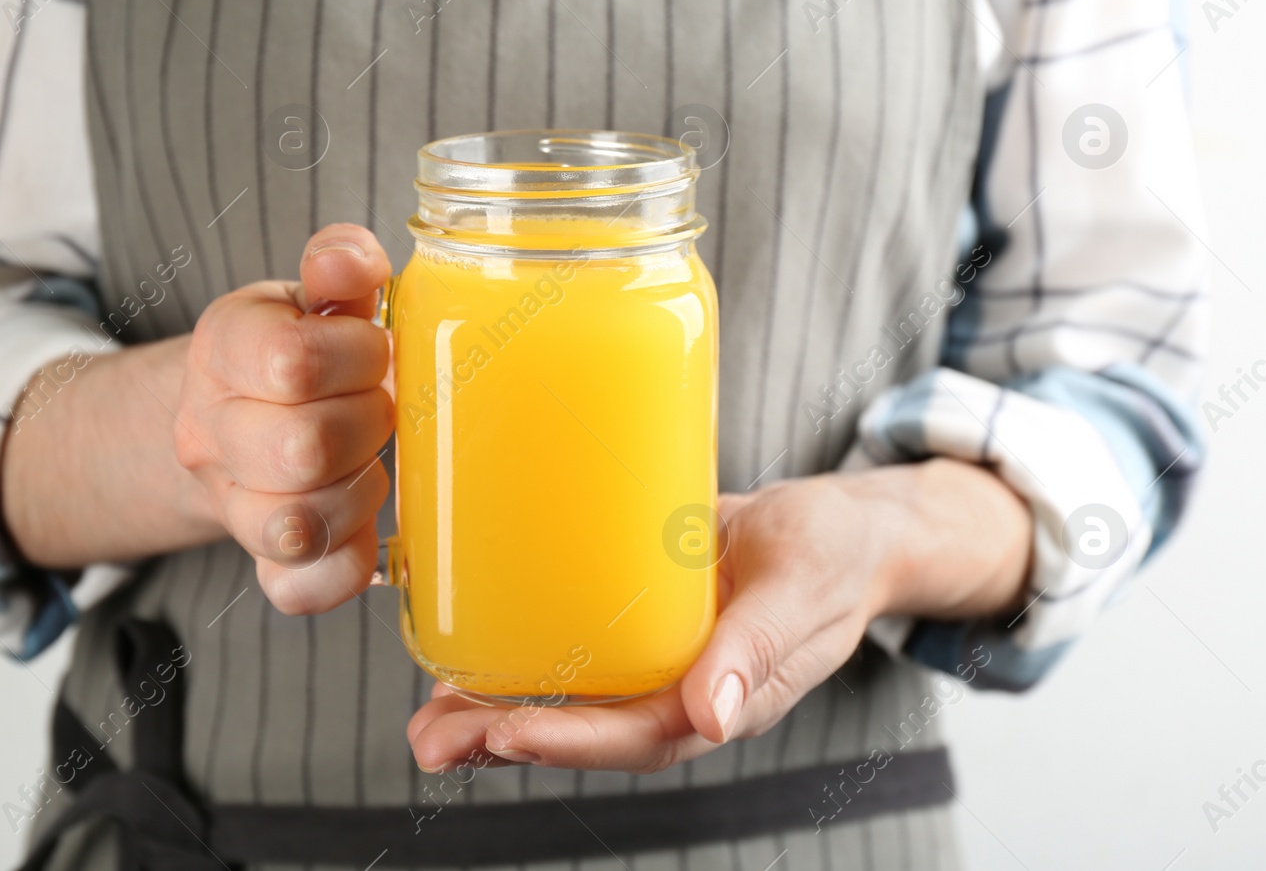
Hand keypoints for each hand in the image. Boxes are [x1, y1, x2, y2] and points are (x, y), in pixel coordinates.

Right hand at [174, 223, 394, 614]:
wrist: (236, 414)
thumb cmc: (300, 348)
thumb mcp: (311, 293)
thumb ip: (340, 264)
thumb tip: (352, 262)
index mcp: (225, 350)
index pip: (291, 362)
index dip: (356, 355)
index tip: (371, 348)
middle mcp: (212, 433)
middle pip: (301, 448)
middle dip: (367, 422)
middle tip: (377, 405)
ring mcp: (232, 504)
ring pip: (298, 525)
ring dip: (360, 490)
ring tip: (367, 460)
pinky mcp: (262, 564)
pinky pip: (298, 591)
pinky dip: (344, 566)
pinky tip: (363, 527)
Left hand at [406, 461, 1030, 773]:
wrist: (839, 524)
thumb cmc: (833, 554)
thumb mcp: (802, 589)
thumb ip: (757, 649)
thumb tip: (712, 718)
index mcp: (724, 699)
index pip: (639, 736)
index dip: (570, 741)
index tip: (503, 735)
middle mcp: (679, 689)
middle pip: (586, 731)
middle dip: (506, 740)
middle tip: (430, 739)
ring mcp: (654, 658)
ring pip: (568, 698)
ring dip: (495, 711)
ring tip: (425, 718)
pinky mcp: (633, 618)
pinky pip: (572, 649)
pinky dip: (517, 656)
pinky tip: (464, 650)